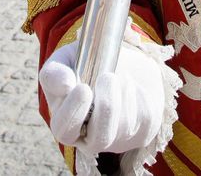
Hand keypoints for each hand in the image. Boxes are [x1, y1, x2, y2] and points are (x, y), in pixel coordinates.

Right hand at [39, 40, 170, 156]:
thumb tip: (65, 84)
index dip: (72, 113)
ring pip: (124, 126)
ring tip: (118, 75)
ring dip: (123, 93)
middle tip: (108, 78)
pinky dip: (140, 95)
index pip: (64, 131)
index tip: (82, 88)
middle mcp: (92, 139)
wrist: (124, 63)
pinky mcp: (142, 133)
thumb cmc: (87, 65)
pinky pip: (145, 118)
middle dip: (105, 108)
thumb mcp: (65, 62)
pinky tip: (132, 85)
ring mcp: (119, 139)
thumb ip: (55, 73)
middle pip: (99, 139)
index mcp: (67, 125)